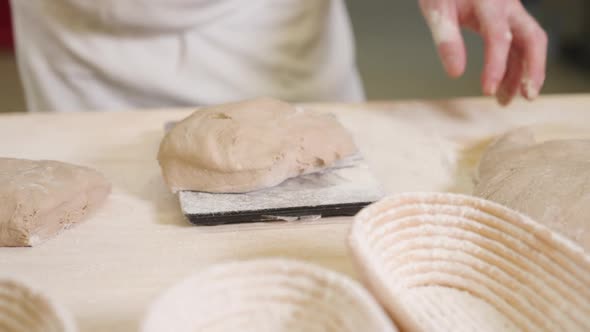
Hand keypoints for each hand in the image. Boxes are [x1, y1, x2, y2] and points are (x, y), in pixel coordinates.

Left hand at [419, 0, 547, 104]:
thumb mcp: (437, 10)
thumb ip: (446, 39)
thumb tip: (455, 73)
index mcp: (489, 0)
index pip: (498, 35)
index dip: (496, 65)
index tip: (488, 91)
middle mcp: (507, 6)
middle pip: (532, 38)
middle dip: (533, 69)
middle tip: (526, 96)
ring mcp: (509, 13)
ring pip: (526, 45)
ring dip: (521, 74)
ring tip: (505, 101)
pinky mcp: (506, 20)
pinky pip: (516, 46)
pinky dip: (512, 67)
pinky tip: (502, 86)